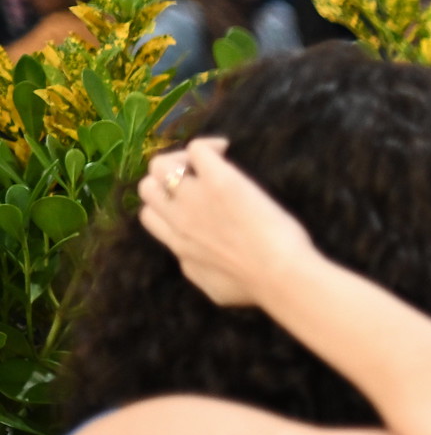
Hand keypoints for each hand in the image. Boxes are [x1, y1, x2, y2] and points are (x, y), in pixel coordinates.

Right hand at [137, 139, 315, 306]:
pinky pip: (198, 149)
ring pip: (161, 165)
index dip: (165, 205)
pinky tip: (226, 149)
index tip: (190, 204)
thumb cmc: (256, 288)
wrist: (279, 275)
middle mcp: (178, 219)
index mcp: (178, 246)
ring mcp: (195, 198)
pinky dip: (210, 145)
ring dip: (180, 158)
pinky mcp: (219, 181)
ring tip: (208, 162)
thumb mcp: (214, 289)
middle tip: (196, 179)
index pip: (150, 216)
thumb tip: (190, 261)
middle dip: (166, 180)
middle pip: (148, 187)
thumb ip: (197, 271)